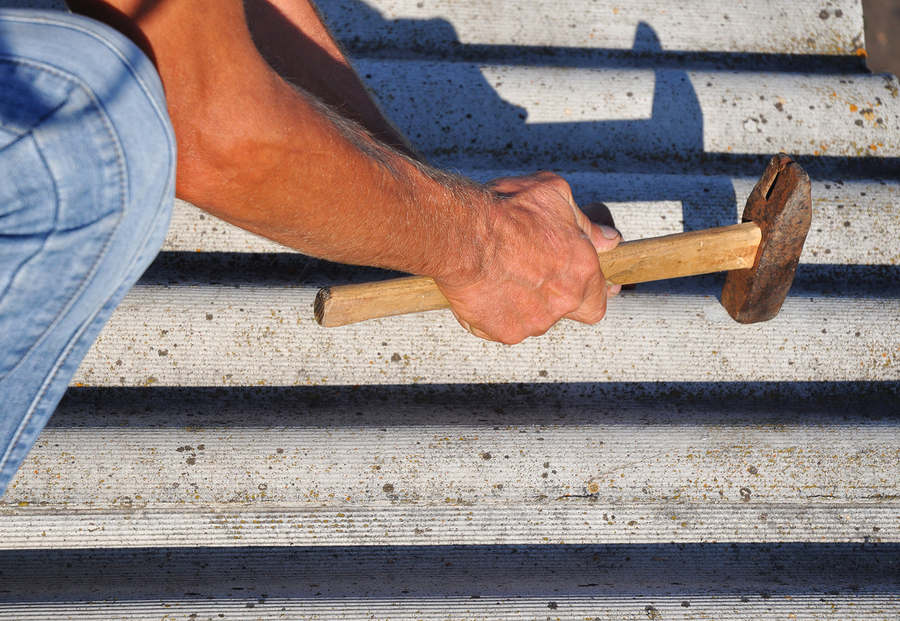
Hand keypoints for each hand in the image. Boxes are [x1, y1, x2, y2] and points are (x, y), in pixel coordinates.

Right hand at [435, 171, 620, 343]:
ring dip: (519, 303)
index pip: (596, 303)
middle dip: (546, 294)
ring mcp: (531, 321)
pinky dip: (492, 312)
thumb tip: (608, 239)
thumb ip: (586, 224)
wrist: (461, 234)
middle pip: (560, 311)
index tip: (572, 286)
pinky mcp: (501, 331)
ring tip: (499, 274)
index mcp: (581, 271)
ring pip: (530, 319)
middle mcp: (561, 302)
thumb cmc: (506, 211)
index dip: (585, 295)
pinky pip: (499, 326)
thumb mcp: (554, 196)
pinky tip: (482, 287)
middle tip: (524, 270)